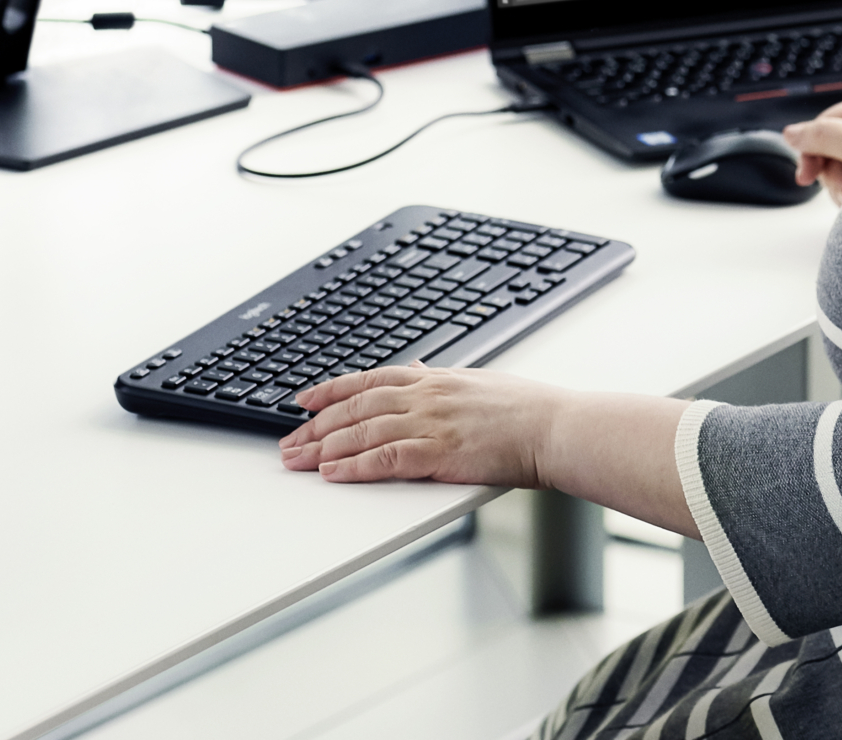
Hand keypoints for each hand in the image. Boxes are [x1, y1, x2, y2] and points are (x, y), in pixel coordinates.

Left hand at [280, 364, 561, 484]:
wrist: (554, 427)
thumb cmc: (525, 409)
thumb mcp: (477, 380)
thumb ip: (440, 377)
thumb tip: (415, 367)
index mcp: (433, 378)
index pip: (368, 380)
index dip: (331, 390)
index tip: (303, 401)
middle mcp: (425, 395)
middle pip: (355, 408)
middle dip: (315, 426)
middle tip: (288, 442)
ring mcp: (430, 422)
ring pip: (362, 432)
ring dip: (323, 447)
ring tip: (297, 461)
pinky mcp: (438, 452)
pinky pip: (385, 459)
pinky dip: (354, 466)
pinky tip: (333, 473)